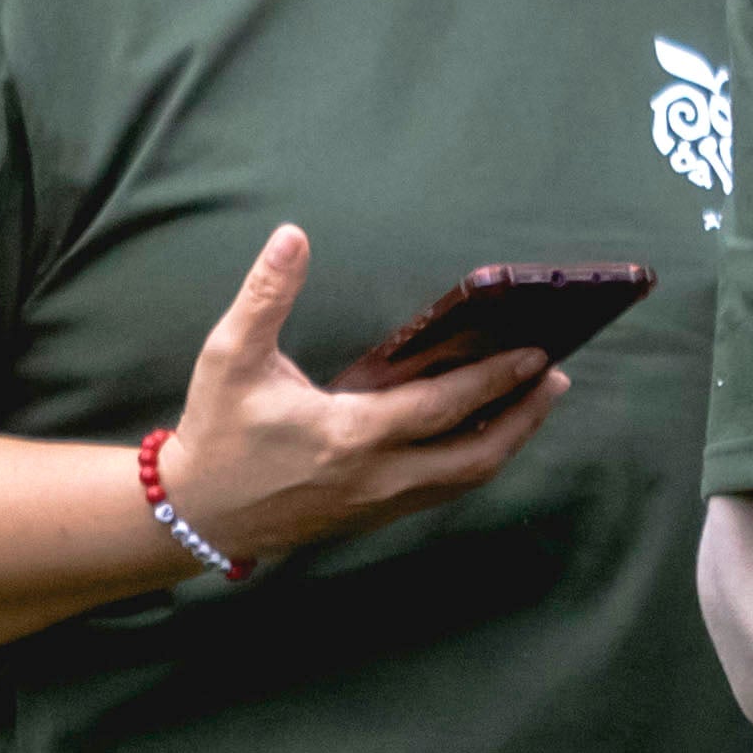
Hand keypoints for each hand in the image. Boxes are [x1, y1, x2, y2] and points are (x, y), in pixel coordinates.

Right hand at [152, 224, 558, 569]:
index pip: (442, 407)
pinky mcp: (374, 516)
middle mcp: (376, 477)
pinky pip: (442, 490)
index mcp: (349, 435)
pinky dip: (476, 460)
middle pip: (476, 455)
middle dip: (524, 416)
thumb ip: (265, 294)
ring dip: (508, 440)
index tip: (536, 354)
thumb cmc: (217, 432)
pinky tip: (490, 432)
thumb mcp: (230, 357)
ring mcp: (379, 504)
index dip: (495, 381)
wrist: (196, 513)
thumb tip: (292, 236)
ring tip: (537, 399)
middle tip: (556, 377)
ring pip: (465, 479)